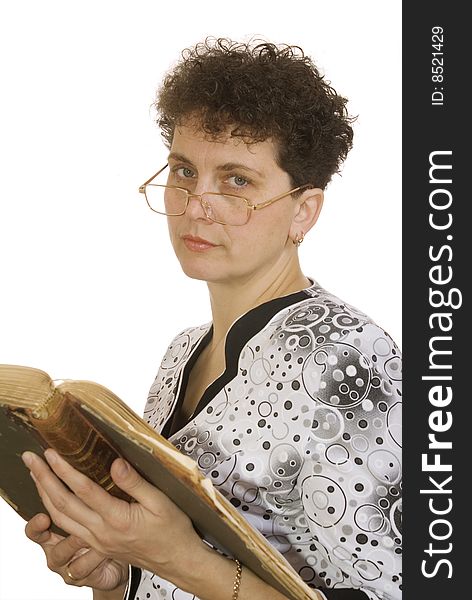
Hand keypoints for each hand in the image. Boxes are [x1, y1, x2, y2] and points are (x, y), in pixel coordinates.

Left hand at [22, 449, 206, 586]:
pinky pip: (69, 529)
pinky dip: (54, 512)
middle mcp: (102, 532)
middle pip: (63, 504)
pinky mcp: (98, 546)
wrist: (178, 561)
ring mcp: (97, 541)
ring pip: (61, 518)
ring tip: (35, 475)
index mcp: (117, 519)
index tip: (52, 453)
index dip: (64, 469)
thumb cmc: (173, 531)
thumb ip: (135, 483)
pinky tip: (51, 501)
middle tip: (31, 459)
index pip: (82, 489)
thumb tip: (116, 463)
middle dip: (44, 479)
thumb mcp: (161, 502)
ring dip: (44, 495)